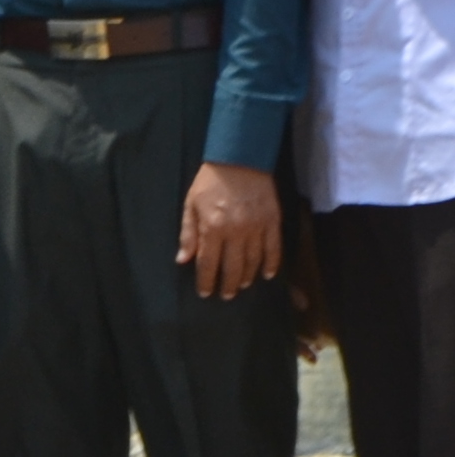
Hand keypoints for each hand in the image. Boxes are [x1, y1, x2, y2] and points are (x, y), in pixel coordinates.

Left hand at [179, 160, 284, 302]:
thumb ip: (188, 234)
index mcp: (212, 228)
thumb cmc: (210, 182)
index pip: (208, 262)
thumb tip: (183, 260)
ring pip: (254, 261)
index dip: (206, 280)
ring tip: (241, 286)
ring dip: (247, 277)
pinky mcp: (273, 222)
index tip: (205, 292)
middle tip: (225, 296)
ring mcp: (257, 228)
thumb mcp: (190, 204)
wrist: (240, 160)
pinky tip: (266, 275)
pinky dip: (272, 264)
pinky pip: (274, 249)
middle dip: (228, 284)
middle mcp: (236, 232)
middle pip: (233, 267)